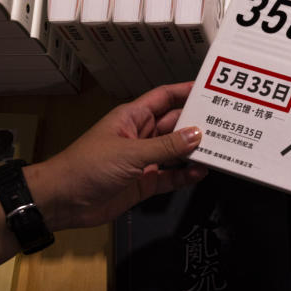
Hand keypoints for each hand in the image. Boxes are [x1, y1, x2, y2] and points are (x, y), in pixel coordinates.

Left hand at [27, 82, 207, 230]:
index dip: (186, 91)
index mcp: (133, 118)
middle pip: (175, 124)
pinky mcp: (144, 183)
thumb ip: (166, 146)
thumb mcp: (130, 153)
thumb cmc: (90, 166)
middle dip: (197, 123)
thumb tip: (198, 135)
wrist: (62, 201)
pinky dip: (184, 175)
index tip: (212, 89)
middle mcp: (141, 135)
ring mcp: (143, 160)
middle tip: (228, 122)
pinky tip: (201, 173)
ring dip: (194, 151)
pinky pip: (170, 176)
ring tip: (223, 148)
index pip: (165, 98)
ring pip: (175, 151)